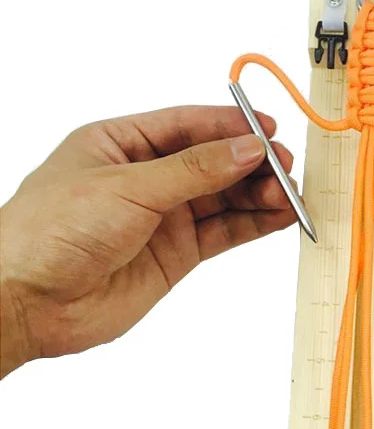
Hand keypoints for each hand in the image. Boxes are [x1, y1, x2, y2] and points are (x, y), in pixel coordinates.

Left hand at [0, 106, 297, 376]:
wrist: (28, 302)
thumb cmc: (51, 232)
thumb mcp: (127, 187)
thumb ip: (194, 170)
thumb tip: (246, 149)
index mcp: (121, 143)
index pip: (187, 125)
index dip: (230, 126)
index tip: (269, 131)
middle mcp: (146, 177)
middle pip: (213, 161)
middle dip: (251, 163)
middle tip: (285, 169)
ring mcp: (163, 217)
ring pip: (224, 197)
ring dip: (259, 194)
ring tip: (289, 197)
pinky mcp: (176, 254)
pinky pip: (225, 232)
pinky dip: (254, 224)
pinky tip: (279, 218)